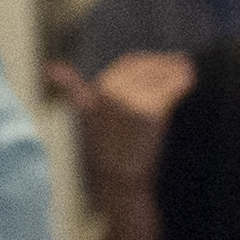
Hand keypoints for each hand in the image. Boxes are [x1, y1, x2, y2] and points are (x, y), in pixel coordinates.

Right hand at [50, 50, 194, 239]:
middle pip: (147, 67)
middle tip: (184, 63)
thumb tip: (49, 68)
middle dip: (167, 64)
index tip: (166, 61)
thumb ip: (70, 86)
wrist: (118, 179)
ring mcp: (131, 101)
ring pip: (161, 76)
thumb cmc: (105, 149)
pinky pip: (170, 90)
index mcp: (97, 89)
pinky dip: (183, 84)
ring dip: (179, 71)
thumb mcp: (85, 114)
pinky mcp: (149, 112)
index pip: (128, 63)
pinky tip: (190, 82)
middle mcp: (111, 91)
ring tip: (189, 71)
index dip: (150, 61)